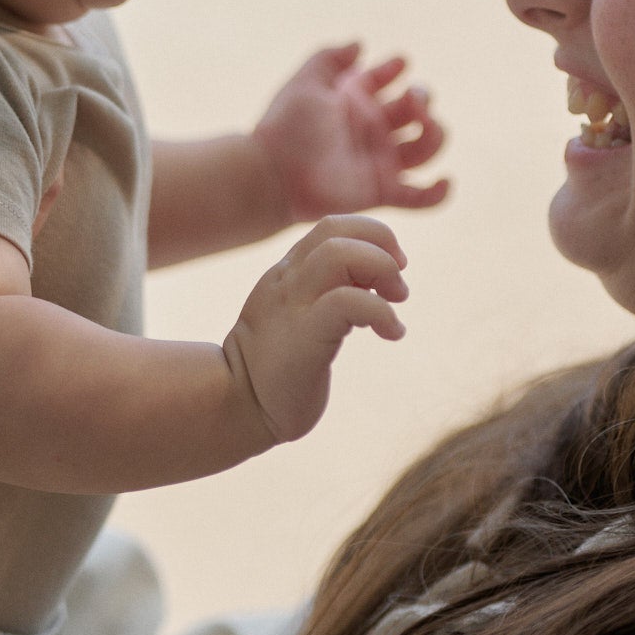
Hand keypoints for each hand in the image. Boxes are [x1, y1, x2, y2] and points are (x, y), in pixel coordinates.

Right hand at [223, 214, 407, 443]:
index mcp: (287, 272)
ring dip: (382, 270)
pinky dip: (381, 312)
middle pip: (336, 229)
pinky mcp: (304, 337)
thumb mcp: (298, 316)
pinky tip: (393, 332)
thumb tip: (374, 283)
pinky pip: (347, 302)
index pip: (332, 226)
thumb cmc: (275, 369)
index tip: (393, 267)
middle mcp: (287, 280)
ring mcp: (292, 306)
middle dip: (382, 247)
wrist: (236, 408)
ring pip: (339, 254)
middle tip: (398, 288)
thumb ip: (325, 293)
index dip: (372, 236)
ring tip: (397, 303)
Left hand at [252, 44, 450, 223]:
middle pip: (414, 111)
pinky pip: (419, 197)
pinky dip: (438, 193)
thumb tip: (360, 43)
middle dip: (422, 99)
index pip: (385, 79)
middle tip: (413, 97)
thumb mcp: (307, 81)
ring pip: (425, 147)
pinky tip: (445, 181)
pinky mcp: (382, 190)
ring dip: (435, 133)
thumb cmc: (286, 125)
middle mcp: (372, 129)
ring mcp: (380, 160)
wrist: (274, 172)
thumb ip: (331, 57)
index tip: (399, 62)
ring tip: (425, 123)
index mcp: (354, 101)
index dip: (394, 68)